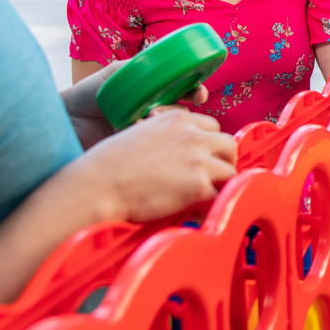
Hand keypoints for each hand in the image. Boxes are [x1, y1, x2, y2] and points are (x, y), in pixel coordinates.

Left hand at [63, 60, 208, 148]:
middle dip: (189, 109)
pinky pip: (155, 145)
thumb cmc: (88, 93)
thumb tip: (170, 64)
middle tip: (187, 104)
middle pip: (184, 113)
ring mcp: (146, 132)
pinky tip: (139, 129)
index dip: (195, 92)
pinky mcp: (137, 150)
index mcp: (151, 93)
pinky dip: (153, 137)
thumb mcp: (116, 73)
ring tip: (149, 114)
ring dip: (168, 121)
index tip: (199, 93)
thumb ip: (141, 66)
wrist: (65, 119)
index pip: (182, 92)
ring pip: (173, 129)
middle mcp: (152, 113)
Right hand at [74, 107, 236, 222]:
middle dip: (222, 160)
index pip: (210, 126)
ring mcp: (198, 160)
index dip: (208, 144)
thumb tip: (176, 157)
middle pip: (228, 144)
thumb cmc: (108, 166)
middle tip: (211, 178)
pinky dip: (213, 204)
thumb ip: (165, 139)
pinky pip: (222, 194)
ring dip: (221, 183)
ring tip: (204, 196)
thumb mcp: (140, 135)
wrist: (98, 187)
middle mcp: (192, 135)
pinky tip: (197, 210)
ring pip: (230, 169)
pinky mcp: (199, 186)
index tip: (201, 159)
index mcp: (176, 119)